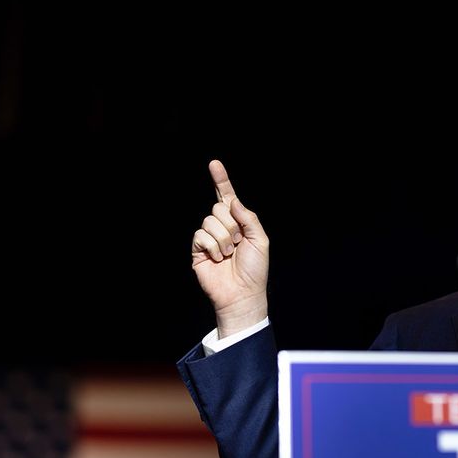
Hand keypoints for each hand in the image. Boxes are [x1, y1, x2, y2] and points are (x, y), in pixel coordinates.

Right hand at [190, 159, 269, 337]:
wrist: (242, 293)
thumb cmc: (255, 269)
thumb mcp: (260, 239)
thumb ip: (249, 217)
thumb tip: (231, 200)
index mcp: (238, 222)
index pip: (227, 197)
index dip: (221, 180)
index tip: (215, 164)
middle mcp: (222, 227)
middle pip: (219, 208)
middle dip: (232, 226)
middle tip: (238, 244)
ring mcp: (208, 237)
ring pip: (210, 222)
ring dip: (224, 239)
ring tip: (229, 255)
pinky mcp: (197, 249)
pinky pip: (201, 235)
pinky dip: (212, 246)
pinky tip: (218, 258)